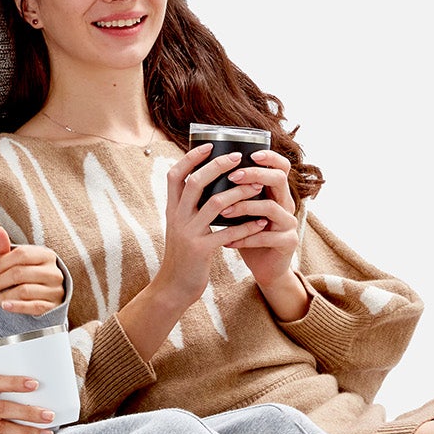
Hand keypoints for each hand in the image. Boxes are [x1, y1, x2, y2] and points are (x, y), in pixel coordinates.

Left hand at [0, 225, 63, 314]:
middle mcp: (54, 272)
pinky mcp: (53, 306)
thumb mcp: (16, 262)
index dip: (1, 263)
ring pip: (25, 291)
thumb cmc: (26, 276)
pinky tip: (4, 307)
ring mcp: (55, 290)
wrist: (44, 299)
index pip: (21, 254)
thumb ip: (5, 248)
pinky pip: (33, 307)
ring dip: (4, 296)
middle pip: (21, 273)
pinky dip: (17, 307)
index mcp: (46, 255)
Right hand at [153, 144, 263, 303]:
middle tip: (238, 157)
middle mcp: (177, 217)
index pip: (175, 175)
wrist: (174, 287)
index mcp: (172, 209)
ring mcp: (188, 233)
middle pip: (196, 183)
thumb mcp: (181, 227)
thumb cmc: (184, 254)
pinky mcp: (201, 250)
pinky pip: (227, 233)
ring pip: (215, 204)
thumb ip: (190, 207)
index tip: (209, 145)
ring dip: (239, 193)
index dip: (191, 158)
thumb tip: (207, 184)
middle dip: (218, 166)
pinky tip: (262, 222)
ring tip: (257, 186)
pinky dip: (247, 226)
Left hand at [222, 150, 301, 295]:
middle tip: (233, 176)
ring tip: (223, 212)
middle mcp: (287, 204)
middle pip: (279, 179)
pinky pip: (266, 237)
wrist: (265, 268)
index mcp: (276, 193)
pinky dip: (244, 238)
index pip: (280, 166)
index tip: (248, 154)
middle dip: (255, 175)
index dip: (269, 157)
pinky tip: (227, 240)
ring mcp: (289, 223)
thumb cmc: (248, 234)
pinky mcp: (288, 242)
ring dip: (245, 207)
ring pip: (271, 207)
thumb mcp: (242, 210)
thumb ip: (233, 192)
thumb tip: (205, 171)